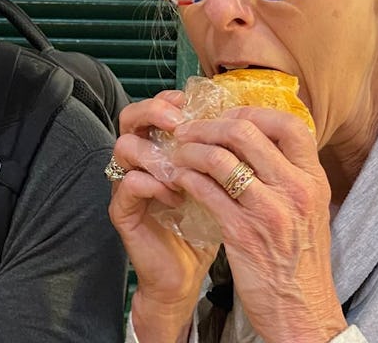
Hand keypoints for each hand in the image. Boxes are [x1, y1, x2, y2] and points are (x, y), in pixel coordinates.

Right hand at [110, 91, 216, 342]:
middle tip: (178, 123)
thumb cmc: (207, 227)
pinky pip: (129, 184)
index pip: (155, 108)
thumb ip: (227, 155)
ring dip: (156, 152)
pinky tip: (177, 197)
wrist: (185, 277)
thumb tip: (254, 124)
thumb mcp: (222, 184)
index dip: (171, 99)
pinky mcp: (123, 212)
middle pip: (130, 117)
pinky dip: (155, 184)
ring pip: (124, 147)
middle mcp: (139, 162)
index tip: (193, 105)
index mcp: (162, 149)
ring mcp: (127, 185)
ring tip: (183, 169)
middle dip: (154, 112)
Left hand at [170, 107, 345, 341]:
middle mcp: (294, 190)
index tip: (227, 117)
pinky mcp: (241, 233)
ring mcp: (268, 210)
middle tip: (189, 130)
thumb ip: (289, 177)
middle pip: (246, 131)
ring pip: (219, 158)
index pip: (288, 123)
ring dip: (190, 150)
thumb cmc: (301, 262)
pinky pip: (205, 191)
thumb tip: (261, 144)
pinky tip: (177, 179)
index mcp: (313, 180)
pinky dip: (185, 179)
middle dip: (209, 125)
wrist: (302, 310)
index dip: (252, 111)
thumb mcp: (309, 211)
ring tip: (177, 153)